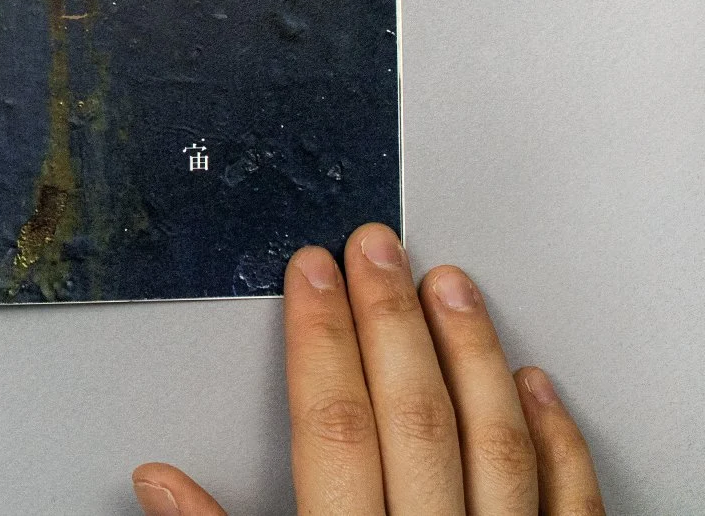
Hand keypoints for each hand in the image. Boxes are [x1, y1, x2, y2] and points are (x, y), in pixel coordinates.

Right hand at [132, 223, 603, 514]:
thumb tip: (162, 486)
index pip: (332, 423)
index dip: (319, 336)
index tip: (310, 274)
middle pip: (412, 414)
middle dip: (389, 318)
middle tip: (374, 247)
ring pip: (498, 442)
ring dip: (473, 353)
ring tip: (451, 286)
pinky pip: (573, 505)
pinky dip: (557, 440)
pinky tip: (537, 387)